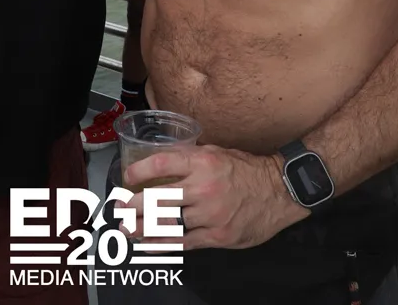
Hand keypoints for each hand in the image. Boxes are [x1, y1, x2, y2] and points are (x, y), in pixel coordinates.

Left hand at [120, 146, 307, 249]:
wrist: (278, 191)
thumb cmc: (245, 169)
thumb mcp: (216, 152)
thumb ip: (189, 157)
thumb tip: (160, 158)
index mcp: (203, 162)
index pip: (163, 163)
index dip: (140, 170)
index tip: (126, 176)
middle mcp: (204, 187)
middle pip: (160, 199)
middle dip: (134, 205)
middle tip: (119, 208)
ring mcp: (211, 214)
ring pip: (169, 223)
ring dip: (144, 228)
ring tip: (127, 229)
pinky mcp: (218, 236)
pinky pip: (184, 242)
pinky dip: (163, 244)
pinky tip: (149, 244)